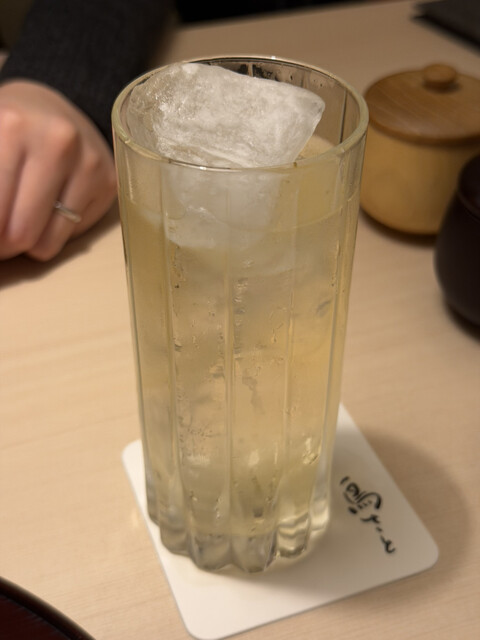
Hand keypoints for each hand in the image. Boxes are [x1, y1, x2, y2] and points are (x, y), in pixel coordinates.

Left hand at [0, 80, 116, 260]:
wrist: (50, 112)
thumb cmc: (10, 134)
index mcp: (13, 128)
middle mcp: (58, 143)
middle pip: (20, 232)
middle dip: (5, 245)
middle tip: (1, 239)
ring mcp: (90, 164)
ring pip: (47, 243)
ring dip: (29, 245)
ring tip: (22, 225)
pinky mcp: (108, 183)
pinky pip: (72, 236)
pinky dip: (56, 233)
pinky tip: (51, 210)